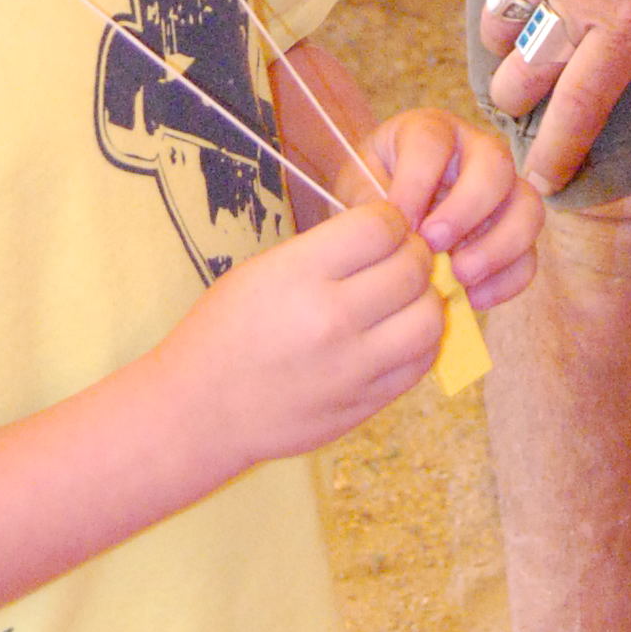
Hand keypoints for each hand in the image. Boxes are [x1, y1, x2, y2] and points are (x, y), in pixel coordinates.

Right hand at [166, 199, 440, 463]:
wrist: (201, 412)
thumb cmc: (223, 332)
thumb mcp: (262, 271)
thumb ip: (325, 251)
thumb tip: (386, 232)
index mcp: (299, 276)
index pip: (379, 227)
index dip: (390, 218)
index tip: (384, 225)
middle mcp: (332, 320)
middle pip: (411, 268)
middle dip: (414, 252)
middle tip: (403, 254)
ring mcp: (353, 367)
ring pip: (429, 317)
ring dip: (426, 297)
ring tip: (407, 295)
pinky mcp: (366, 404)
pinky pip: (420, 362)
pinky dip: (421, 340)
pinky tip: (403, 331)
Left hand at [366, 108, 543, 309]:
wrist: (383, 215)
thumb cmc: (370, 191)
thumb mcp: (357, 187)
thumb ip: (370, 202)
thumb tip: (395, 233)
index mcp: (430, 131)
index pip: (433, 141)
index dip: (417, 180)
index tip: (399, 221)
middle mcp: (476, 152)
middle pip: (495, 165)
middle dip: (467, 208)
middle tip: (434, 245)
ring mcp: (503, 192)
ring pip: (527, 206)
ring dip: (498, 245)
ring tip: (461, 276)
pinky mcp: (513, 232)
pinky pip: (529, 254)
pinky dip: (508, 279)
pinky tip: (475, 298)